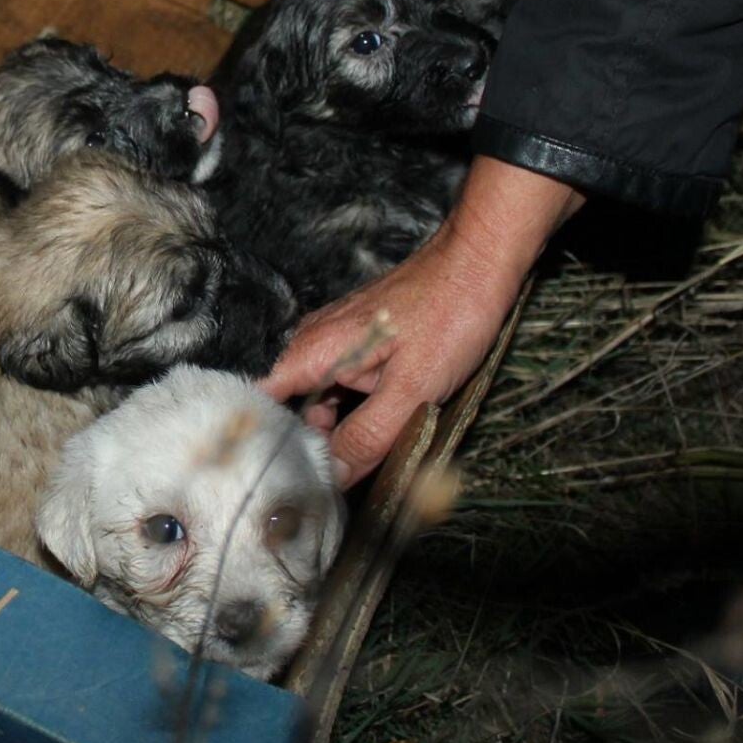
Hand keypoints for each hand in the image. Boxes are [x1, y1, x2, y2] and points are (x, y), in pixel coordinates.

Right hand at [262, 157, 582, 486]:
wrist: (480, 261)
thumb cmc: (450, 314)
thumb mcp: (412, 387)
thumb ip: (369, 435)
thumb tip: (334, 476)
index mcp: (312, 352)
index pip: (262, 406)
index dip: (270, 445)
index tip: (290, 482)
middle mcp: (314, 344)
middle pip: (293, 410)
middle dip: (316, 445)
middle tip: (349, 481)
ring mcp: (337, 342)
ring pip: (322, 400)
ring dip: (343, 429)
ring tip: (377, 454)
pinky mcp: (360, 343)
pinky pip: (345, 386)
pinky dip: (359, 409)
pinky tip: (389, 422)